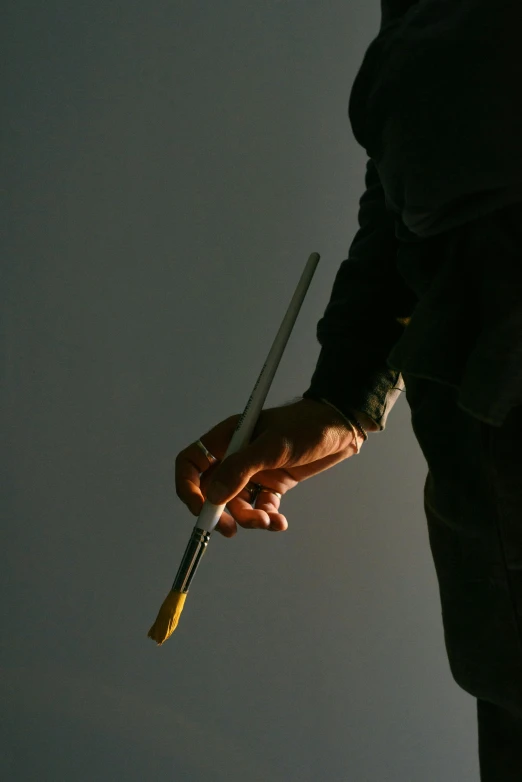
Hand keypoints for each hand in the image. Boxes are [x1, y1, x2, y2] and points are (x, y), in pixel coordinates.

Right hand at [174, 398, 360, 536]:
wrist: (340, 428)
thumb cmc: (306, 425)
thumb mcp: (273, 446)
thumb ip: (241, 469)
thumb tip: (213, 496)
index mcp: (227, 439)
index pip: (191, 464)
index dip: (188, 487)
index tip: (201, 509)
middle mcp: (236, 456)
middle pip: (211, 490)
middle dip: (219, 512)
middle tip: (230, 529)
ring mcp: (254, 472)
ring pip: (237, 504)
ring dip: (248, 518)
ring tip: (268, 522)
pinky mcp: (273, 484)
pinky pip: (260, 507)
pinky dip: (267, 518)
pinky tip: (280, 522)